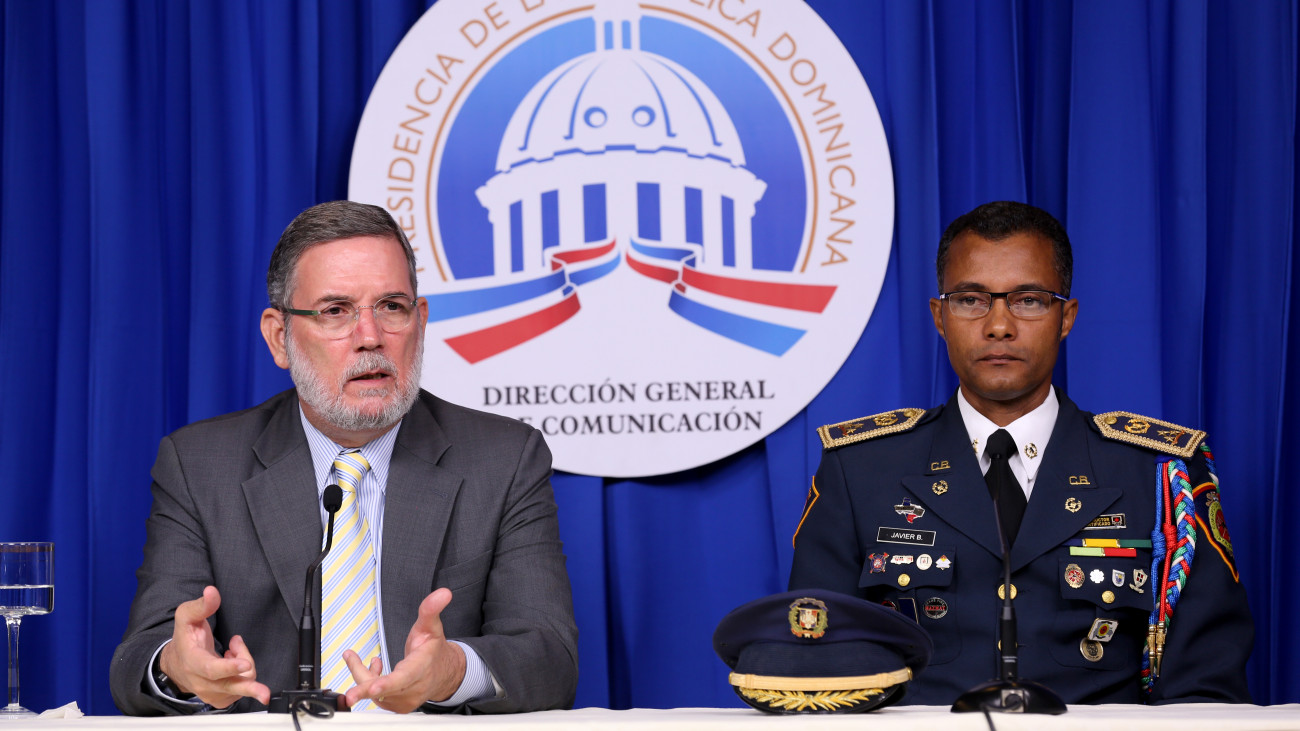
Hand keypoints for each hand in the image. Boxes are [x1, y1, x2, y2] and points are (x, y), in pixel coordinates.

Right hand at [158, 586, 270, 708]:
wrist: (176, 664)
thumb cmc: (185, 639)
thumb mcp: (187, 616)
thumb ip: (201, 605)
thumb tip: (212, 592)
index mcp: (192, 661)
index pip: (210, 668)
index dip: (228, 667)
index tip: (244, 664)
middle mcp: (201, 681)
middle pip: (229, 686)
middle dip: (249, 688)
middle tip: (264, 692)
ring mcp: (210, 692)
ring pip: (239, 684)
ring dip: (245, 664)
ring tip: (233, 650)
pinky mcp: (219, 699)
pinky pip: (240, 689)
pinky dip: (243, 675)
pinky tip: (234, 662)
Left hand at [342, 588, 466, 712]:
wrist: (444, 673)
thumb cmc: (434, 651)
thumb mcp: (432, 626)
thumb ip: (431, 609)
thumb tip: (442, 594)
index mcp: (422, 667)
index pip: (404, 677)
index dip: (387, 683)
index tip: (373, 687)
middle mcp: (415, 687)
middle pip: (385, 690)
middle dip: (365, 688)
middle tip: (350, 694)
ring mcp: (406, 700)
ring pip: (376, 693)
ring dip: (361, 676)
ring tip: (354, 658)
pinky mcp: (398, 706)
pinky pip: (376, 698)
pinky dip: (368, 684)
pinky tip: (372, 669)